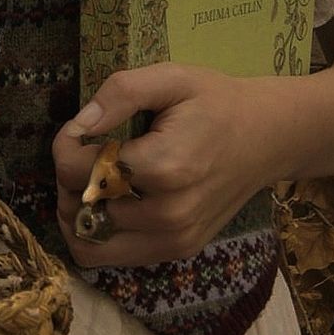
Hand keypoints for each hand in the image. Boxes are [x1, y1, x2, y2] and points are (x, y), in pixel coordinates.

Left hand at [53, 63, 287, 266]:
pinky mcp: (178, 250)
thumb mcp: (171, 78)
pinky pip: (115, 256)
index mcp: (165, 167)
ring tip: (91, 180)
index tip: (80, 128)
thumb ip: (121, 93)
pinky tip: (109, 200)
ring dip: (77, 212)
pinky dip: (98, 231)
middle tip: (83, 153)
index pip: (81, 173)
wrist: (268, 137)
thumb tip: (80, 124)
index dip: (65, 145)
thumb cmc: (215, 102)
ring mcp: (174, 240)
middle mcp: (169, 214)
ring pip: (91, 245)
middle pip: (81, 210)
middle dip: (67, 179)